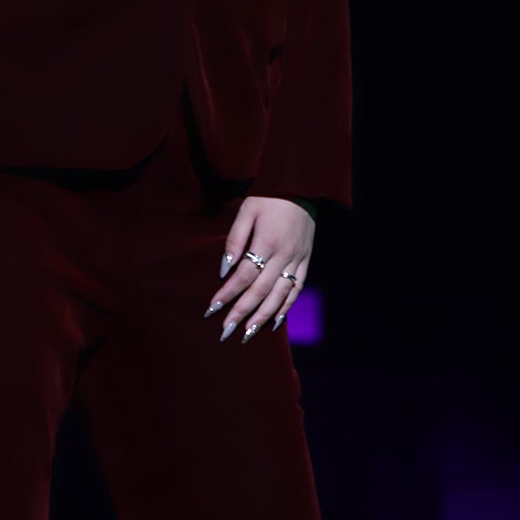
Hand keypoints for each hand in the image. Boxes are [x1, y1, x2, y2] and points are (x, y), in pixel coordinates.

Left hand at [203, 195, 314, 344]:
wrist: (302, 185)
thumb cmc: (269, 196)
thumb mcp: (246, 210)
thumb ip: (235, 239)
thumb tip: (224, 269)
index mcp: (266, 242)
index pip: (243, 276)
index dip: (227, 294)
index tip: (212, 309)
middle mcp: (284, 255)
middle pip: (260, 291)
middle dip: (242, 313)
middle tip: (226, 331)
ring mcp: (298, 260)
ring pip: (280, 295)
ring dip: (263, 317)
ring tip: (247, 333)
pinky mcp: (306, 261)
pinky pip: (297, 289)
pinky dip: (286, 307)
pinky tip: (274, 321)